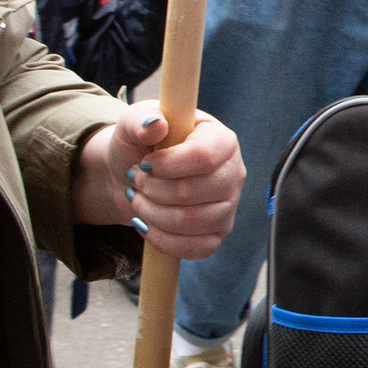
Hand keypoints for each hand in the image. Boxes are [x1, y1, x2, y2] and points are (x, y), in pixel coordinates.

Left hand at [72, 101, 244, 258]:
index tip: (143, 163)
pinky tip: (146, 224)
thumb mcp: (134, 125)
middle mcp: (233, 172)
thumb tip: (155, 124)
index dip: (167, 165)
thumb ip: (140, 119)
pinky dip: (162, 240)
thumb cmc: (141, 147)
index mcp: (221, 140)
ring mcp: (229, 206)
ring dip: (152, 213)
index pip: (203, 157)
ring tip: (137, 198)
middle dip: (152, 190)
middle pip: (193, 192)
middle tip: (135, 180)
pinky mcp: (218, 233)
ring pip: (191, 222)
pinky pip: (197, 248)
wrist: (134, 178)